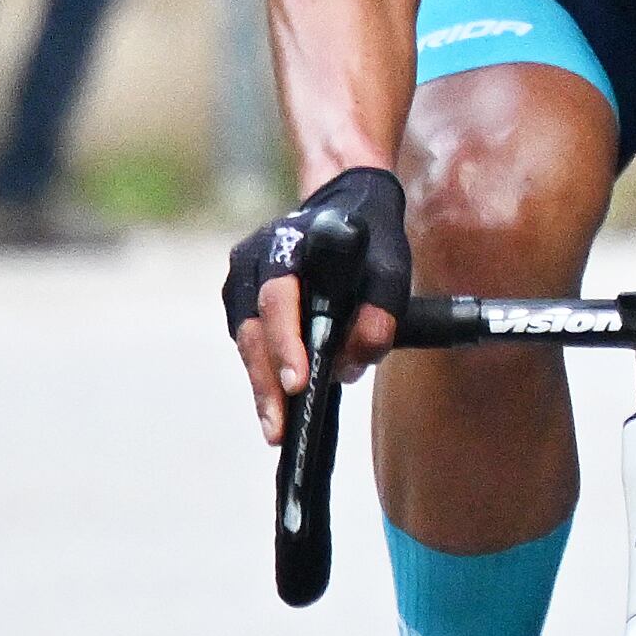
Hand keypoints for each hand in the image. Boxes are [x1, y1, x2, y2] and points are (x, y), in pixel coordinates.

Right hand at [222, 167, 410, 443]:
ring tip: (277, 428)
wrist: (350, 207)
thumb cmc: (372, 239)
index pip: (278, 298)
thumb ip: (381, 313)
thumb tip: (349, 367)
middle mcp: (254, 258)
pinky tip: (278, 405)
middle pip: (252, 329)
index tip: (299, 380)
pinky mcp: (243, 303)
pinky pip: (250, 343)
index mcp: (288, 242)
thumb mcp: (392, 268)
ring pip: (246, 341)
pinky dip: (264, 373)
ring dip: (261, 385)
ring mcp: (242, 280)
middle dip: (267, 381)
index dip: (285, 342)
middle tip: (280, 425)